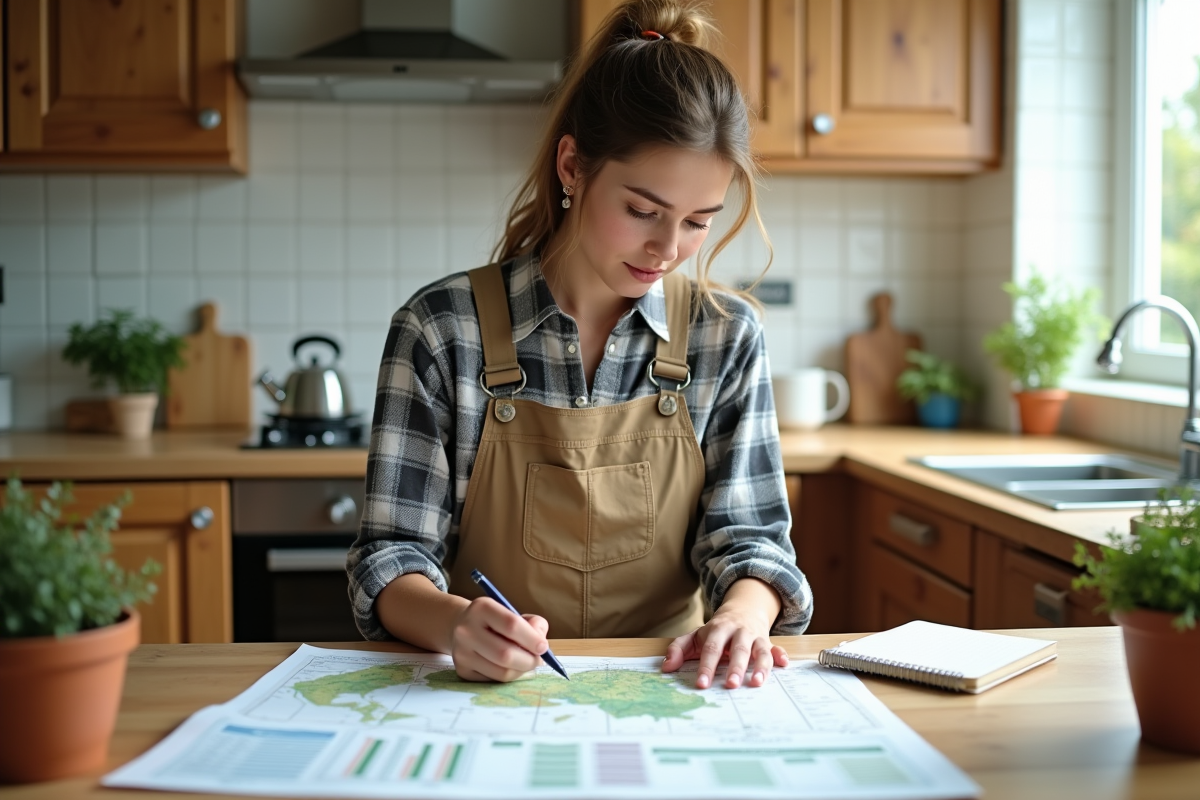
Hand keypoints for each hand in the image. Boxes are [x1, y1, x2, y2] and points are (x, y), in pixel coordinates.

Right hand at [449, 597, 549, 681]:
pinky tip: (512, 668)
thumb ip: (533, 623)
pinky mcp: (462, 670)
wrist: (461, 626)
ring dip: (522, 671)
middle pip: (505, 654)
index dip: (532, 639)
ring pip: (501, 672)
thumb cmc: (495, 621)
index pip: (512, 625)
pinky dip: (509, 677)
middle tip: (538, 660)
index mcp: (482, 608)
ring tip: (527, 664)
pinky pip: (494, 680)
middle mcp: (466, 630)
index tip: (543, 647)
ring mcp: (461, 652)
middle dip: (529, 660)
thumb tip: (541, 644)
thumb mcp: (512, 612)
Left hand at [662, 579, 788, 688]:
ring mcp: (755, 637)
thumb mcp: (696, 636)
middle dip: (735, 667)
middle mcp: (739, 631)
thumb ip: (679, 649)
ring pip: (760, 650)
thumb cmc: (716, 631)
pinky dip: (780, 655)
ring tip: (757, 683)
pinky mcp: (768, 642)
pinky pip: (776, 649)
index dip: (706, 666)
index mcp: (718, 629)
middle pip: (738, 649)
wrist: (743, 610)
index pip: (711, 648)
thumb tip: (666, 668)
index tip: (702, 684)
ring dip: (761, 666)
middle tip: (730, 686)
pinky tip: (784, 664)